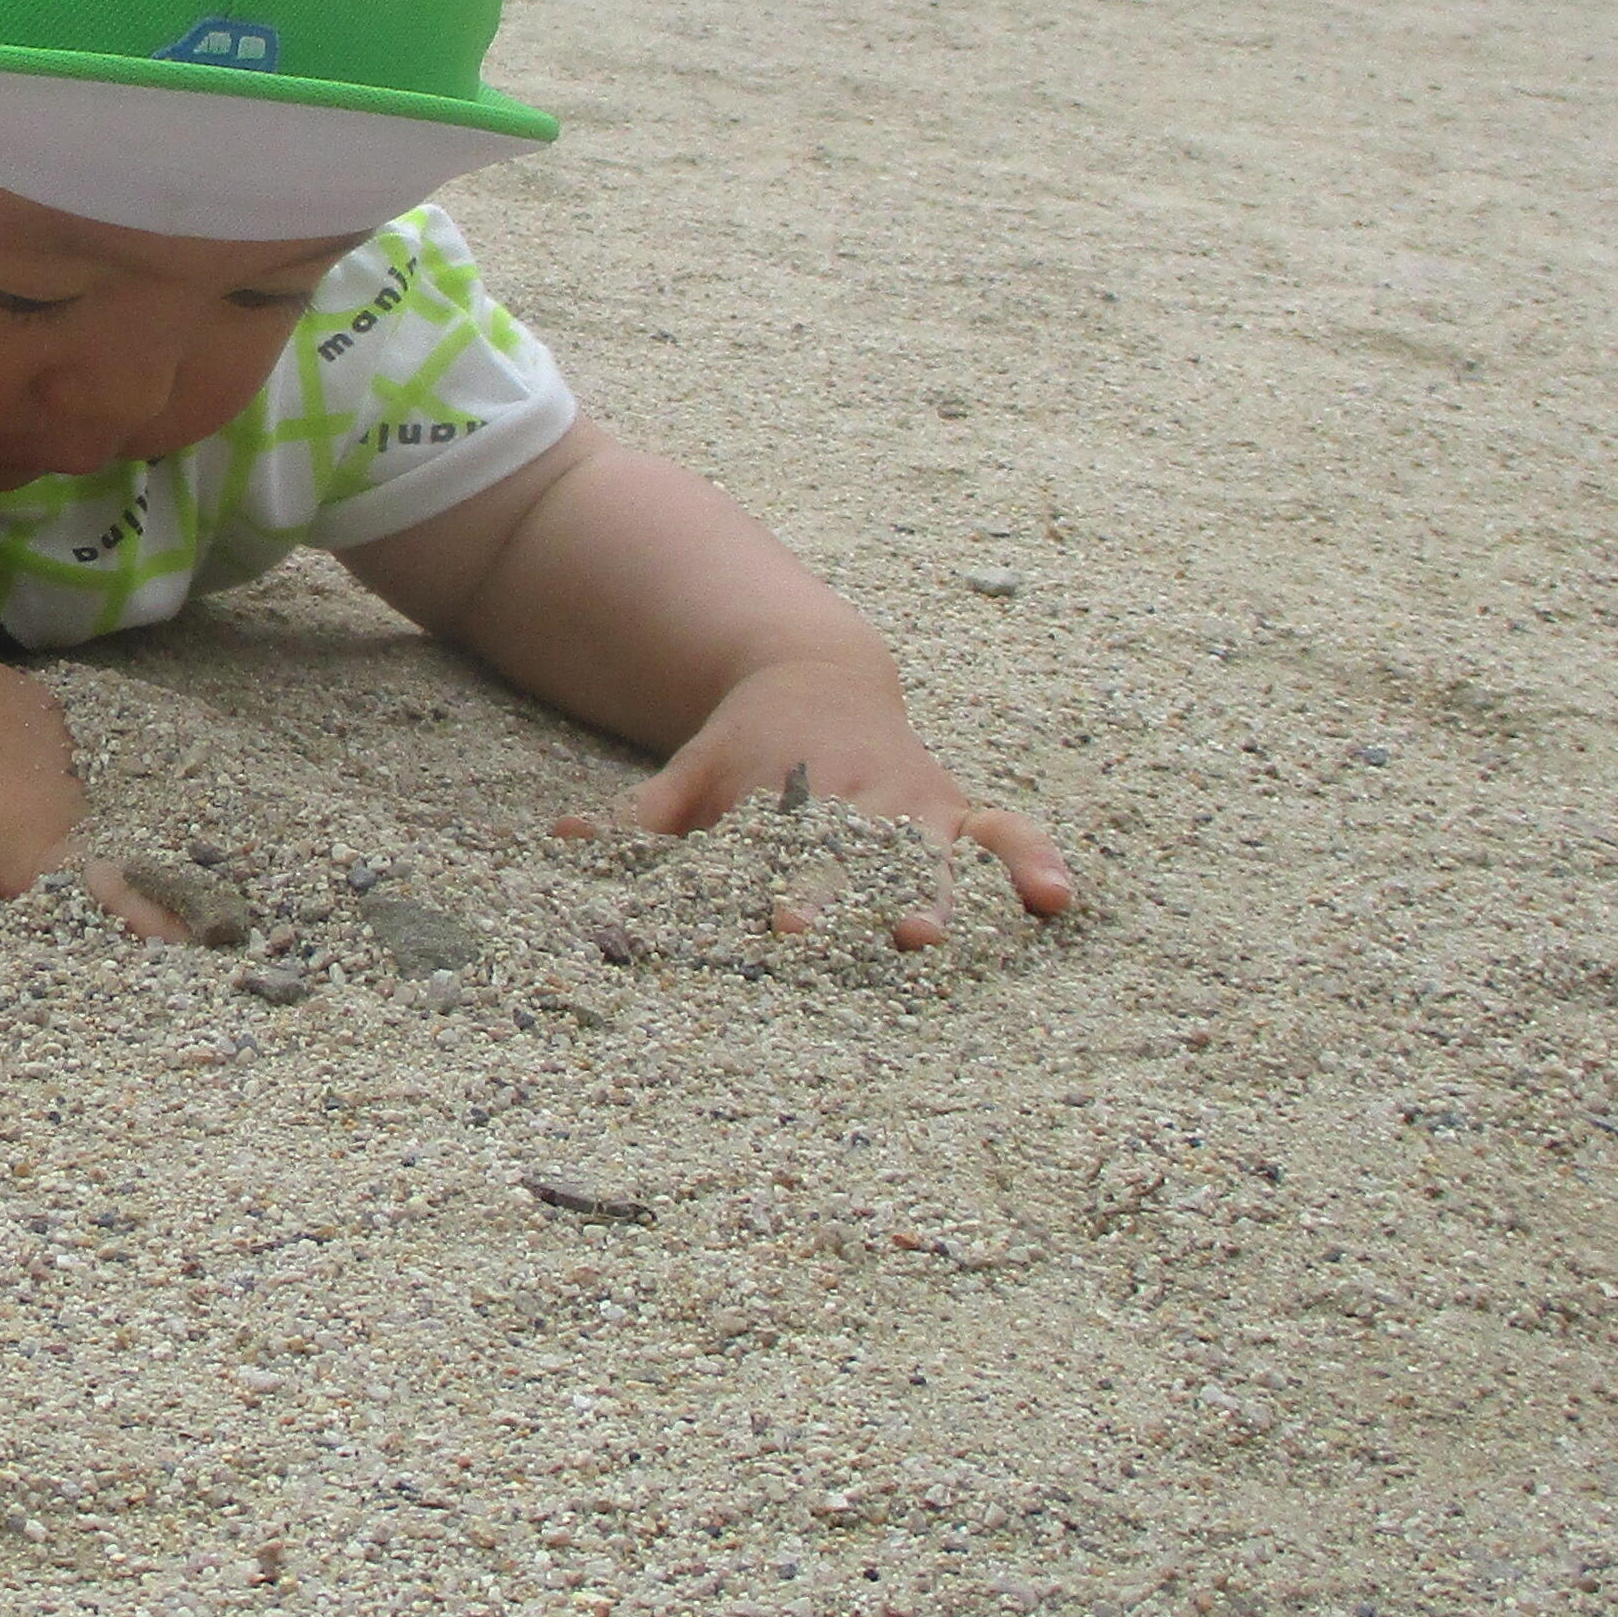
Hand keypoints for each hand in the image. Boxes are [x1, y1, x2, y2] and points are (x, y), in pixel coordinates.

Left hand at [615, 657, 1074, 918]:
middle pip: (871, 850)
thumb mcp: (691, 774)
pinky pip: (1004, 832)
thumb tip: (558, 844)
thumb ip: (635, 821)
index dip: (792, 883)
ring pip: (942, 845)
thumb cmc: (745, 748)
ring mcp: (914, 803)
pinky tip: (1059, 902)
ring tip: (977, 922)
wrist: (814, 678)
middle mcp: (858, 794)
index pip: (791, 840)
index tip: (787, 925)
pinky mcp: (956, 809)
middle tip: (891, 938)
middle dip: (880, 893)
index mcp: (789, 786)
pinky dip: (1033, 861)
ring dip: (954, 887)